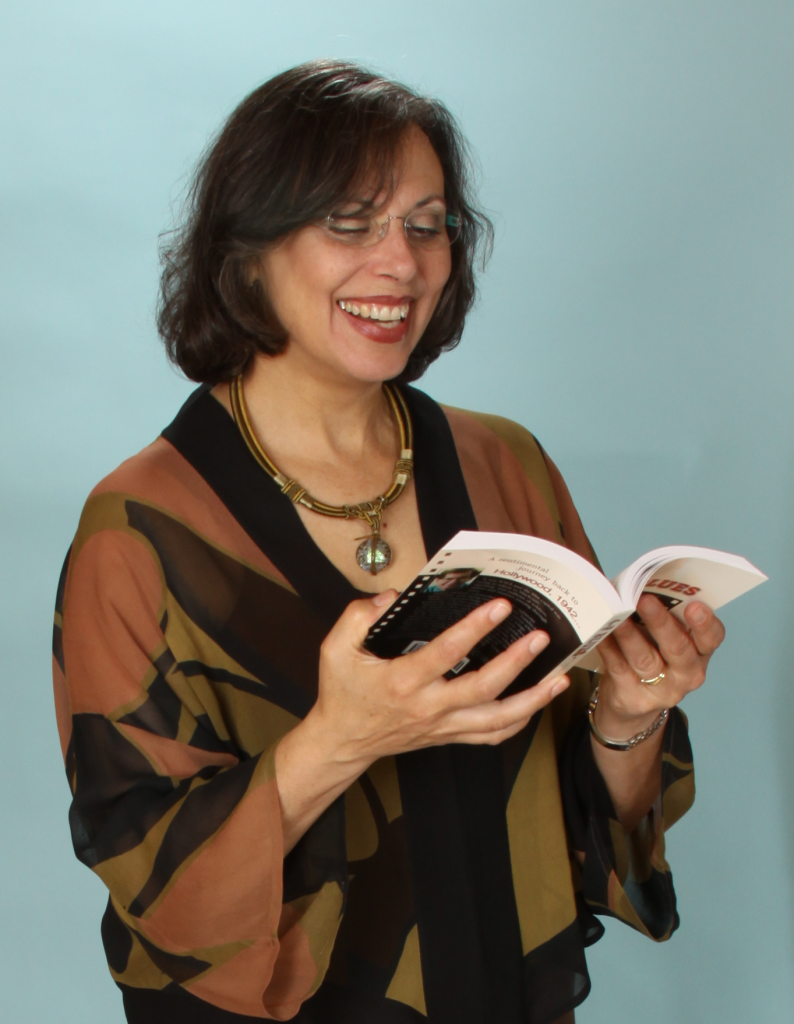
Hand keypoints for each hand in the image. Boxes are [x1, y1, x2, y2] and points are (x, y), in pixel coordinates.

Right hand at [309, 590, 569, 767]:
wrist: (341, 741)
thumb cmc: (342, 693)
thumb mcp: (335, 648)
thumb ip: (359, 617)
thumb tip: (393, 598)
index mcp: (403, 681)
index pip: (446, 652)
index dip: (476, 627)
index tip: (499, 606)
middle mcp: (428, 706)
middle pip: (483, 688)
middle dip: (516, 662)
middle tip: (539, 638)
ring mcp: (442, 725)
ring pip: (497, 719)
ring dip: (532, 699)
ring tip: (559, 678)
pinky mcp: (448, 736)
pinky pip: (491, 736)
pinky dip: (518, 723)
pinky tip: (536, 705)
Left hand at [596, 594, 725, 735]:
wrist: (632, 700)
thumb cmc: (651, 654)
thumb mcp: (663, 636)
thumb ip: (661, 611)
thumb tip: (636, 578)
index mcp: (700, 652)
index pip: (712, 637)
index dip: (705, 623)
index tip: (694, 606)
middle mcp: (687, 673)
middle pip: (678, 648)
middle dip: (661, 622)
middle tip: (645, 600)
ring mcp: (661, 689)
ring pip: (645, 659)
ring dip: (630, 634)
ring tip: (617, 615)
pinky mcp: (633, 696)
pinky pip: (619, 667)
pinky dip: (608, 647)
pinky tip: (601, 631)